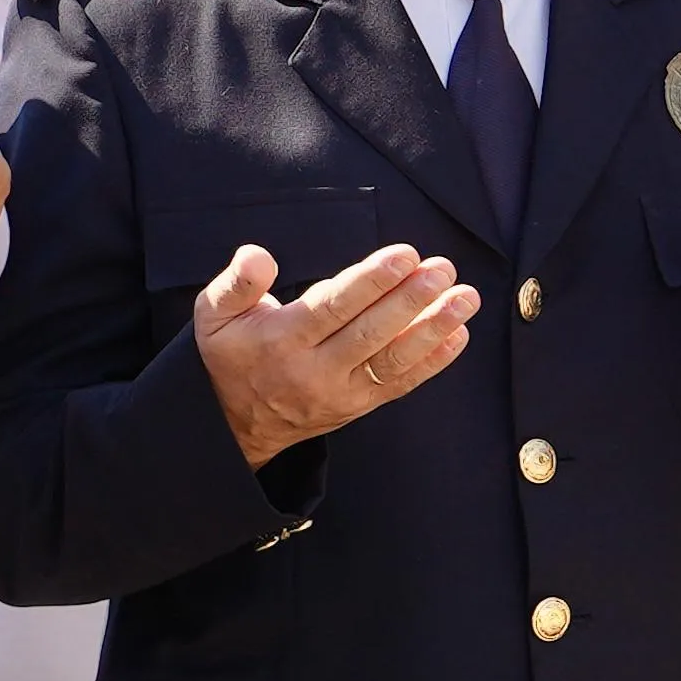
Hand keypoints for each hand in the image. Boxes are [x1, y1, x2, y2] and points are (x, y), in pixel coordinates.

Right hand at [194, 243, 477, 467]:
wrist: (233, 425)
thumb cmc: (229, 354)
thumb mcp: (213, 314)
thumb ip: (237, 282)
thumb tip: (258, 255)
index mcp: (280, 340)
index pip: (331, 308)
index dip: (370, 282)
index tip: (404, 256)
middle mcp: (313, 369)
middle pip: (370, 332)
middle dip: (410, 299)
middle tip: (442, 270)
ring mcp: (341, 391)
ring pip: (393, 359)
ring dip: (434, 328)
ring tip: (466, 298)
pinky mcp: (359, 405)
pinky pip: (400, 384)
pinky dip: (433, 361)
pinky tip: (458, 334)